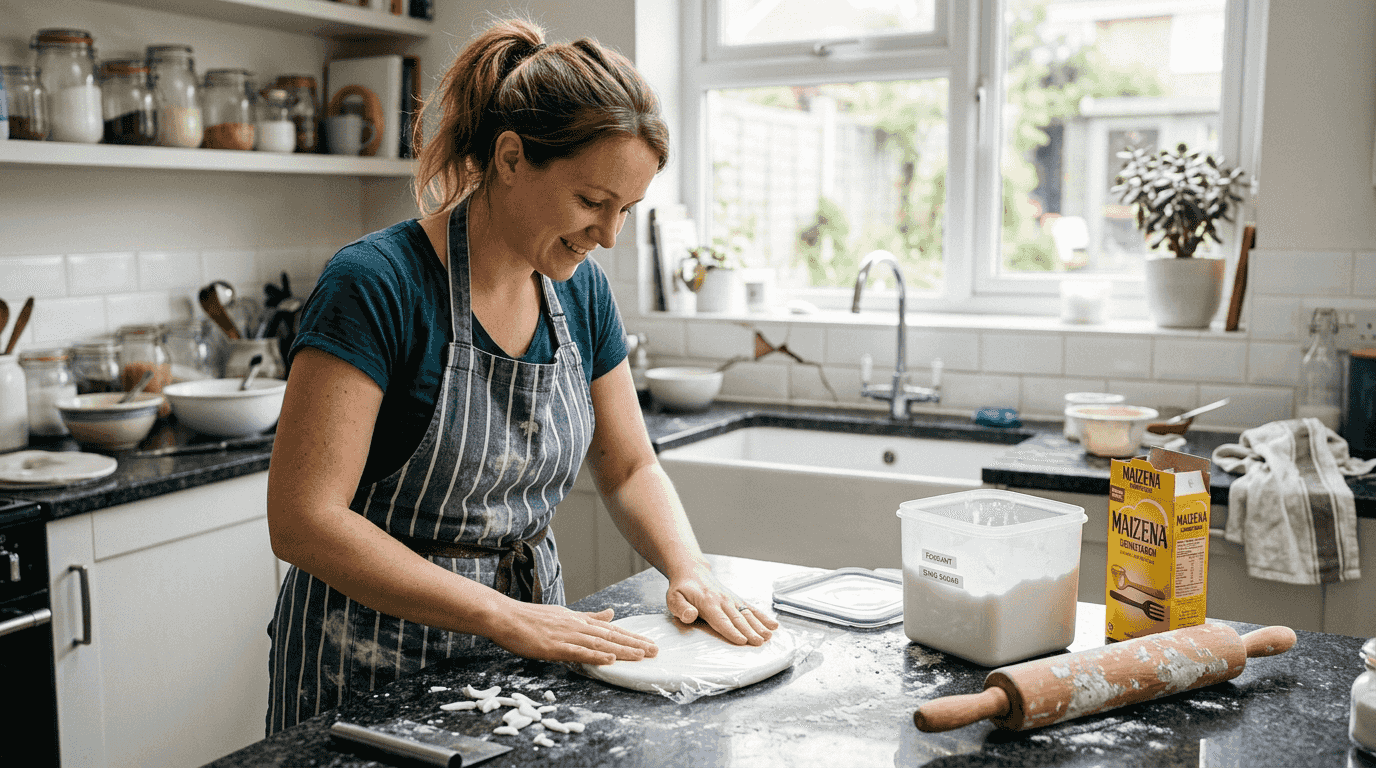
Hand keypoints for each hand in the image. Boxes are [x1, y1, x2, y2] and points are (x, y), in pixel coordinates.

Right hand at [486, 604, 656, 665]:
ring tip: (641, 656)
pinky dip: (595, 656)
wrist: (505, 617)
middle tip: (655, 651)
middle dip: (634, 644)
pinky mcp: (554, 646)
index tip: (648, 643)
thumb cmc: (531, 618)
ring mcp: (566, 636)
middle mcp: (577, 626)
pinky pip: (578, 652)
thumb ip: (588, 617)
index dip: (631, 636)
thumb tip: (610, 613)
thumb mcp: (564, 614)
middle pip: (611, 636)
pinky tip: (610, 659)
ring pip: (600, 643)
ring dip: (622, 650)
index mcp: (579, 620)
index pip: (611, 629)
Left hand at [665, 563, 779, 645]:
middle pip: (737, 618)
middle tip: (759, 642)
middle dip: (749, 631)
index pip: (721, 620)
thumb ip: (681, 608)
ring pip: (747, 614)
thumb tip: (690, 615)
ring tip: (769, 636)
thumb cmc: (682, 588)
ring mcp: (732, 599)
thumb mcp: (674, 598)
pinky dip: (763, 616)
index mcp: (707, 602)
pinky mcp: (737, 599)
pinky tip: (773, 624)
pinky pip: (751, 608)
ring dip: (759, 625)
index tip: (741, 640)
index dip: (731, 631)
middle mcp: (723, 600)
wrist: (692, 571)